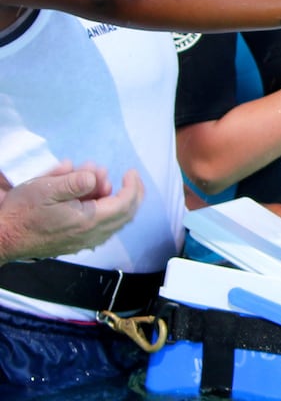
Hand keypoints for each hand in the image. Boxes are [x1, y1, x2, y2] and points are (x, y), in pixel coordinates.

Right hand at [0, 162, 142, 261]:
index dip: (133, 186)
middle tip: (130, 177)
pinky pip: (102, 228)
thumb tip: (95, 177)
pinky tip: (93, 197)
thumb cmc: (22, 213)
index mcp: (89, 221)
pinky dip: (105, 210)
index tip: (131, 171)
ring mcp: (84, 242)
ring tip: (100, 181)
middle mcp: (91, 235)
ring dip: (115, 200)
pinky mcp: (75, 244)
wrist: (3, 238)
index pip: (125, 204)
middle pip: (126, 215)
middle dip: (131, 193)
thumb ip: (75, 181)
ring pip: (114, 222)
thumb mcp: (46, 188)